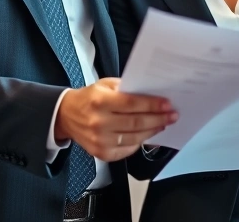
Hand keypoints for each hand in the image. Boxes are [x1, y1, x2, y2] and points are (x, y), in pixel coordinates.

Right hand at [55, 77, 177, 161]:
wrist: (66, 116)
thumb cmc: (88, 98)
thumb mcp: (104, 85)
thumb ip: (126, 88)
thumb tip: (150, 94)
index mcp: (100, 101)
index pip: (132, 104)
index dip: (152, 105)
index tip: (167, 104)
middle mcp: (99, 122)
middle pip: (136, 123)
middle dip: (158, 119)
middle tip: (171, 115)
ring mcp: (100, 140)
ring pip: (134, 138)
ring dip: (152, 131)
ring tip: (162, 124)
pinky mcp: (101, 153)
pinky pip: (127, 149)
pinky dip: (140, 142)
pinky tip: (147, 134)